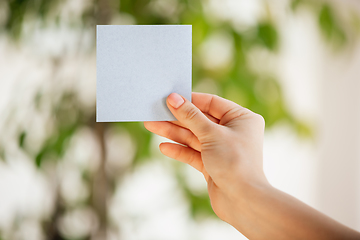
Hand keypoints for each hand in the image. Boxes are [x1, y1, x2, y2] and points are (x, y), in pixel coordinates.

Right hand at [144, 92, 268, 223]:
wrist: (242, 202)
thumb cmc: (235, 163)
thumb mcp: (211, 134)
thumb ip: (190, 116)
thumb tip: (173, 98)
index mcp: (241, 118)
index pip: (211, 103)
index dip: (190, 100)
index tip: (170, 97)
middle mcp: (233, 132)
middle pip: (200, 120)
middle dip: (177, 117)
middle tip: (155, 112)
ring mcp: (222, 149)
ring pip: (194, 137)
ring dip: (173, 132)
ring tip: (151, 125)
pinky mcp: (213, 164)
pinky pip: (194, 153)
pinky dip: (180, 150)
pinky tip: (164, 147)